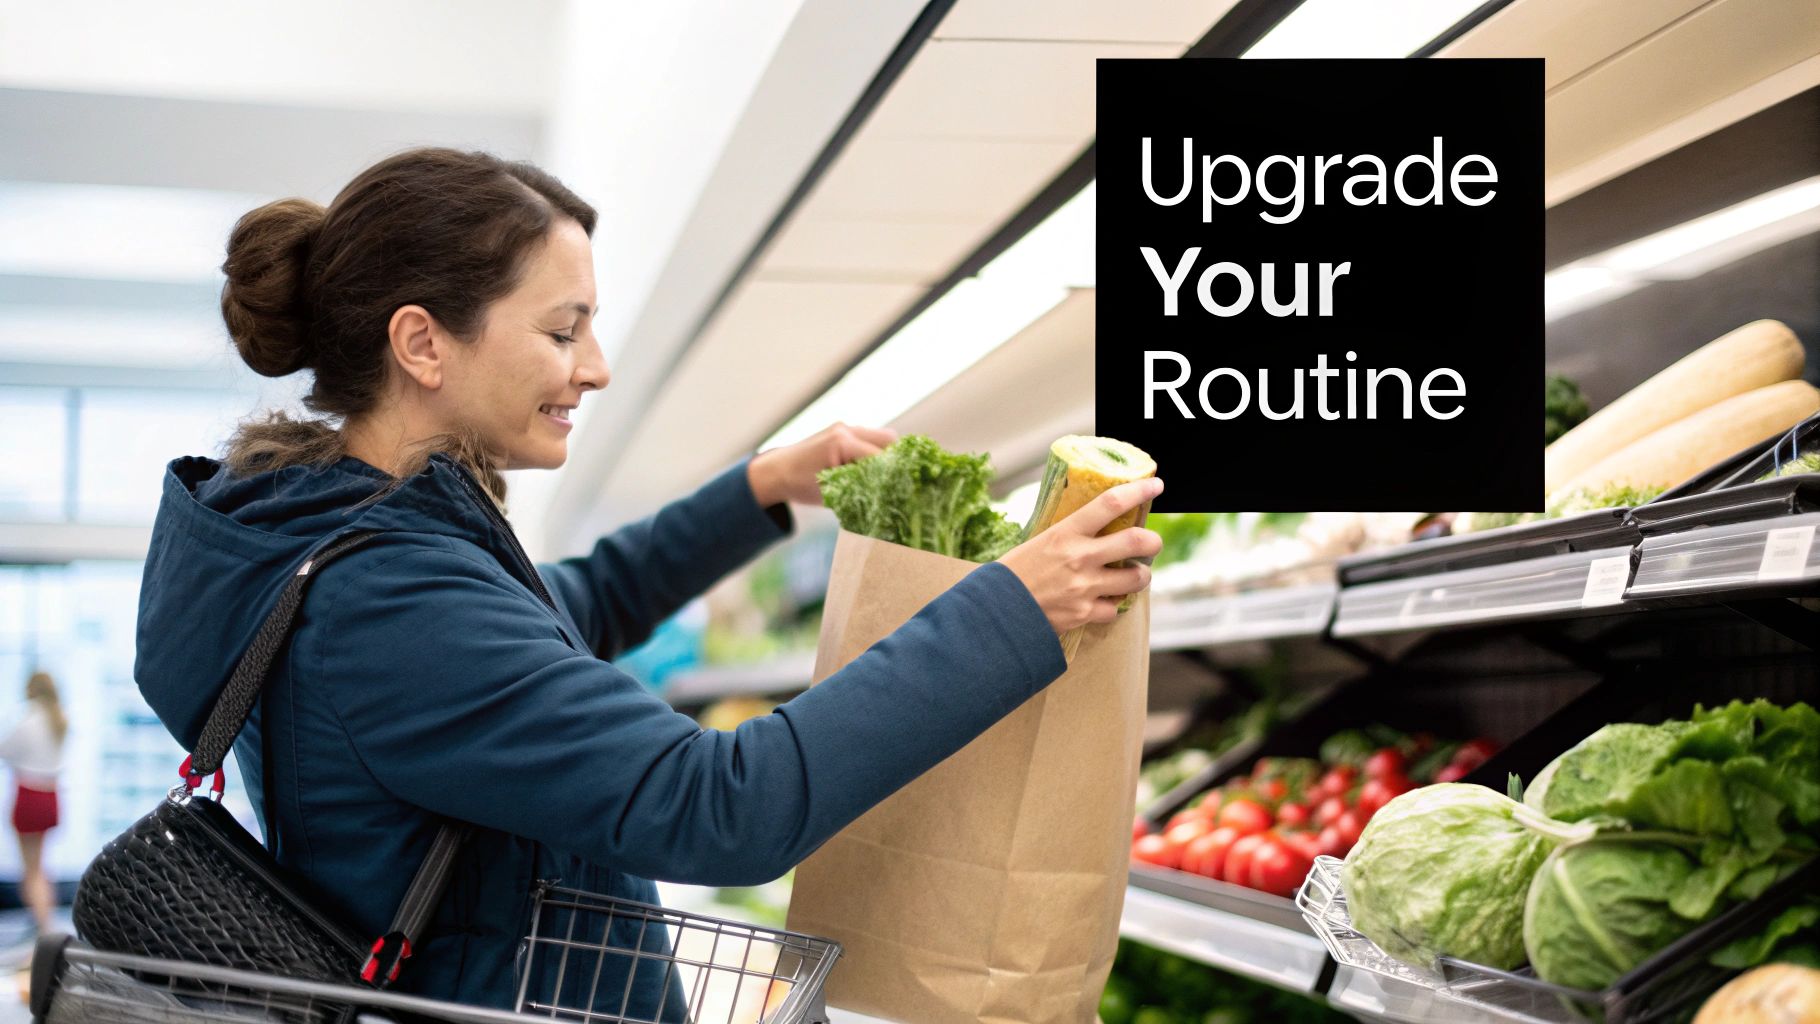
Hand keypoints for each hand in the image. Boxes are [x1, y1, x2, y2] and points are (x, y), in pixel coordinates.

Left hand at [747, 422, 896, 506]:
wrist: (776, 470)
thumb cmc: (800, 485)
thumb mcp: (832, 493)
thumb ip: (859, 489)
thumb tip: (888, 496)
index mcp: (842, 443)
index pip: (880, 458)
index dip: (895, 474)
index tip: (907, 488)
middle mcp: (846, 430)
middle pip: (888, 440)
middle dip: (897, 460)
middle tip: (903, 481)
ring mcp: (845, 427)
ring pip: (882, 436)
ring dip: (888, 454)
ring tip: (891, 475)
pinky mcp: (844, 430)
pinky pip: (870, 438)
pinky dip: (877, 451)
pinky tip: (877, 469)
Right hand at [998, 478, 1164, 635]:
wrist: (996, 610)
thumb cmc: (1013, 573)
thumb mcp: (1039, 541)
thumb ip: (1069, 535)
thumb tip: (1094, 524)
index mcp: (1066, 533)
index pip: (1110, 504)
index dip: (1139, 491)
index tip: (1155, 486)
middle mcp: (1080, 558)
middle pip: (1136, 542)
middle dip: (1153, 541)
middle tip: (1152, 542)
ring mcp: (1085, 587)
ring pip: (1136, 579)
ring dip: (1140, 576)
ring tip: (1133, 574)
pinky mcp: (1085, 613)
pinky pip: (1114, 609)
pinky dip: (1113, 605)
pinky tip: (1104, 600)